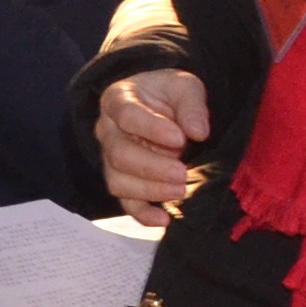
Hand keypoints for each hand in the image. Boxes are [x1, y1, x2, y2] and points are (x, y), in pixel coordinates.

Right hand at [97, 69, 208, 225]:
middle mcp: (107, 130)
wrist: (160, 106)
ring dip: (150, 190)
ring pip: (118, 181)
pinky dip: (143, 214)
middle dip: (152, 167)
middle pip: (119, 154)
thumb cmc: (168, 95)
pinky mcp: (122, 181)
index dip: (151, 128)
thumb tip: (198, 132)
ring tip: (181, 190)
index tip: (179, 138)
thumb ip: (191, 104)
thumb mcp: (184, 87)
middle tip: (182, 172)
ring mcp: (111, 158)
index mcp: (117, 99)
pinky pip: (125, 202)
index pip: (126, 115)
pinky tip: (165, 219)